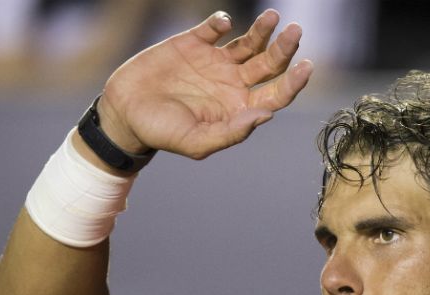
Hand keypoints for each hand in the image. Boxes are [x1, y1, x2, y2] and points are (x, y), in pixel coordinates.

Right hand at [96, 9, 312, 159]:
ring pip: (249, 43)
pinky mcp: (194, 43)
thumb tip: (266, 115)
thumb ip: (231, 132)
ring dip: (263, 30)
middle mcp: (233, 83)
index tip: (305, 67)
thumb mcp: (196, 142)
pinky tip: (223, 24)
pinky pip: (214, 28)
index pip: (276, 94)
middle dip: (284, 49)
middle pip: (269, 64)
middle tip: (295, 32)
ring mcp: (215, 61)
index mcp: (239, 108)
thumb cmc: (162, 133)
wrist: (124, 113)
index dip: (294, 82)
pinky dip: (220, 23)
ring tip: (273, 18)